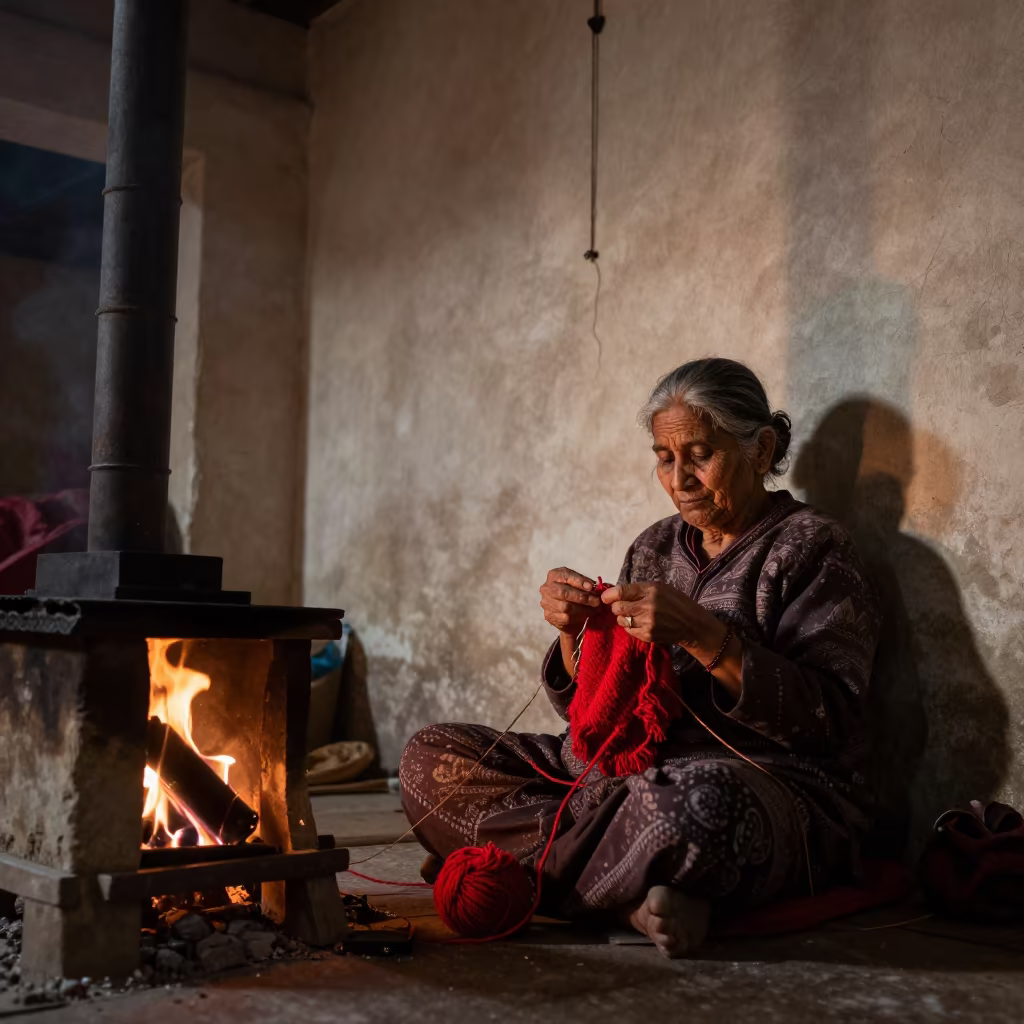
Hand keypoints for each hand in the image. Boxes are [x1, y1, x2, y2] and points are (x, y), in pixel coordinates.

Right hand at [539, 567, 601, 634]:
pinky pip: (566, 618)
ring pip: (566, 607)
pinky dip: (579, 618)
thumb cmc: (576, 593)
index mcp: (555, 575)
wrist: (568, 612)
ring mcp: (546, 603)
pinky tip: (586, 616)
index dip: (579, 581)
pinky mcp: (549, 616)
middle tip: (596, 601)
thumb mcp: (581, 584)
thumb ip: (587, 584)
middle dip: (582, 597)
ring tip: (594, 609)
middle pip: (563, 593)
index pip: (565, 576)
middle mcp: (547, 588)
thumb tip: (596, 588)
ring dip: (583, 609)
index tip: (591, 587)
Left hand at [601, 582, 727, 653]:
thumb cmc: (675, 602)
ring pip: (621, 620)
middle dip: (616, 607)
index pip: (621, 591)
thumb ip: (638, 589)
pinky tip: (640, 623)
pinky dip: (630, 626)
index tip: (605, 597)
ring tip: (634, 615)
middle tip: (623, 606)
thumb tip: (614, 592)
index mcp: (651, 591)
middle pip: (617, 608)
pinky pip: (628, 630)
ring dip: (623, 617)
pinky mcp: (647, 635)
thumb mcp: (660, 588)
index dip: (609, 595)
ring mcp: (647, 623)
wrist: (691, 624)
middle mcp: (647, 606)